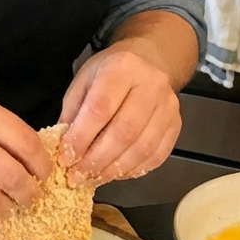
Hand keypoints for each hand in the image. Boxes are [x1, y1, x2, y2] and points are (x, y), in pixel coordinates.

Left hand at [57, 43, 181, 186]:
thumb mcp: (83, 81)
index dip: (82, 137)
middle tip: (77, 176)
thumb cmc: (110, 73)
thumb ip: (73, 112)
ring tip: (93, 179)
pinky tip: (116, 174)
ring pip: (142, 148)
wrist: (149, 61)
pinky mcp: (176, 124)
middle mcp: (150, 85)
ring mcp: (168, 106)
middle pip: (124, 131)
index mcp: (121, 68)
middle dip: (97, 160)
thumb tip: (64, 149)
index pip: (100, 108)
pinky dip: (135, 170)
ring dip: (115, 169)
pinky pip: (157, 155)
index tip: (65, 158)